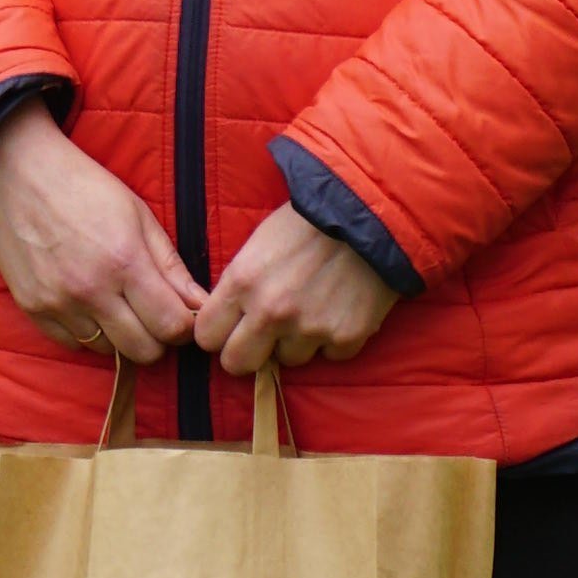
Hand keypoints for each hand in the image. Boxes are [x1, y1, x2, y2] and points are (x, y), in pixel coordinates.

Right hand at [0, 106, 205, 362]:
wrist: (18, 174)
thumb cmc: (85, 188)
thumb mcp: (139, 216)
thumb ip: (171, 266)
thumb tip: (200, 305)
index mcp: (125, 261)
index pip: (172, 326)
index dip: (184, 325)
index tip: (181, 314)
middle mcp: (91, 290)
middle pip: (143, 351)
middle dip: (157, 338)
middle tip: (152, 314)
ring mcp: (59, 303)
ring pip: (107, 352)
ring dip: (120, 336)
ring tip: (117, 305)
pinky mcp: (33, 308)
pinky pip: (72, 344)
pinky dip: (87, 333)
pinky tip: (88, 305)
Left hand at [192, 201, 402, 377]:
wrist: (371, 214)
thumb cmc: (310, 220)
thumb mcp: (259, 243)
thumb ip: (240, 285)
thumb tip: (228, 318)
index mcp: (242, 283)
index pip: (206, 337)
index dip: (218, 333)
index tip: (231, 327)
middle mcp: (271, 312)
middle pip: (236, 363)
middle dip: (247, 352)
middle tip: (264, 335)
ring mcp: (309, 328)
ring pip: (288, 360)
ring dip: (297, 341)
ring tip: (313, 307)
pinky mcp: (346, 338)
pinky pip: (330, 355)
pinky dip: (334, 338)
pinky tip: (341, 308)